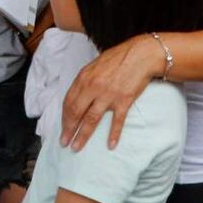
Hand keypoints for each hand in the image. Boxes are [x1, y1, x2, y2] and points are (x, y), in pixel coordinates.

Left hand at [60, 33, 163, 150]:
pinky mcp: (124, 101)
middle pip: (76, 113)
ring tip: (76, 147)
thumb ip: (85, 81)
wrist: (140, 55)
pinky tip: (110, 145)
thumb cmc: (117, 58)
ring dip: (82, 135)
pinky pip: (117, 121)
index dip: (64, 117)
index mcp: (83, 78)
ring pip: (91, 120)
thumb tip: (77, 96)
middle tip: (64, 143)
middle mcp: (93, 88)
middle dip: (68, 130)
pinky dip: (114, 134)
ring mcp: (108, 95)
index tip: (62, 128)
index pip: (68, 102)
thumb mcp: (94, 66)